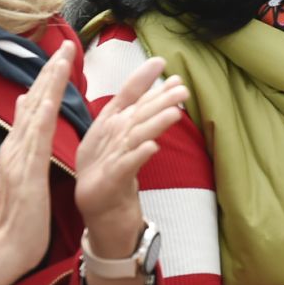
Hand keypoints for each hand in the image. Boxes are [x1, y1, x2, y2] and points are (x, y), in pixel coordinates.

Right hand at [0, 43, 71, 279]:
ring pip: (34, 113)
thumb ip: (25, 139)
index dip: (48, 79)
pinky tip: (46, 100)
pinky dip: (39, 118)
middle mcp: (15, 146)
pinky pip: (34, 141)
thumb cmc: (20, 214)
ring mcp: (18, 158)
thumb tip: (28, 106)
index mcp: (19, 146)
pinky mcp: (24, 173)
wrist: (3, 247)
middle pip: (33, 101)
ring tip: (60, 60)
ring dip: (47, 85)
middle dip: (49, 72)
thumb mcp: (25, 171)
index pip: (34, 105)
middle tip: (64, 45)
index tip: (61, 54)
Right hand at [73, 54, 188, 252]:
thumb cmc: (116, 182)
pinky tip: (153, 146)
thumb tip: (168, 95)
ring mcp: (103, 164)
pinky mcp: (107, 186)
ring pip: (131, 138)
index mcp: (103, 130)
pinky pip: (124, 169)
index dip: (140, 79)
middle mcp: (101, 143)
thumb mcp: (126, 147)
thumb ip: (141, 121)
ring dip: (152, 123)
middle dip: (157, 100)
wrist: (103, 223)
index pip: (123, 99)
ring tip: (174, 111)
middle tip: (182, 87)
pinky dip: (138, 156)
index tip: (160, 61)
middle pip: (132, 116)